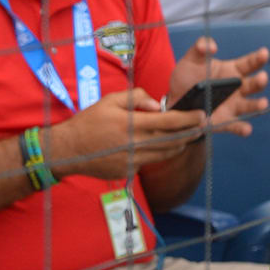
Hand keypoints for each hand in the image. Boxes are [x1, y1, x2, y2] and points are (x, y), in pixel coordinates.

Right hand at [45, 88, 204, 179]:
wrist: (67, 150)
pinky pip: (149, 161)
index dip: (189, 119)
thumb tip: (159, 105)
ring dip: (178, 144)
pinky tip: (155, 146)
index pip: (169, 121)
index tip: (202, 115)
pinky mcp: (129, 171)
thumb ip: (136, 98)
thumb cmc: (89, 122)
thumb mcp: (109, 101)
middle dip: (191, 133)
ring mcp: (133, 160)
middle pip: (173, 140)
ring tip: (186, 136)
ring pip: (165, 153)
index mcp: (131, 124)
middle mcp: (134, 144)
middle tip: (202, 127)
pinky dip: (156, 153)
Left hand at [165, 36, 269, 138]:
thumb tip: (211, 46)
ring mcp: (234, 106)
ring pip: (250, 105)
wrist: (177, 101)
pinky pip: (236, 126)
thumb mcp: (191, 60)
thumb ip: (200, 48)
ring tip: (262, 103)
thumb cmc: (187, 77)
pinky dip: (242, 128)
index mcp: (233, 71)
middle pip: (253, 85)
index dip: (258, 58)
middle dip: (259, 81)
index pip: (249, 64)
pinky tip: (246, 129)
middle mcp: (238, 89)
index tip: (264, 53)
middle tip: (262, 78)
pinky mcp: (226, 122)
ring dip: (257, 105)